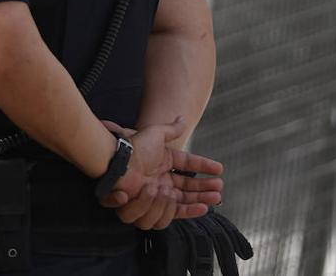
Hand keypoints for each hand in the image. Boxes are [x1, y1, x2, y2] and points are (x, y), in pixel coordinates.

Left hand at [98, 117, 224, 229]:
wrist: (115, 160)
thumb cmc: (134, 147)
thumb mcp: (155, 134)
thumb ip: (171, 129)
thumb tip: (182, 118)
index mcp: (164, 167)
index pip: (189, 171)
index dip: (205, 171)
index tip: (220, 171)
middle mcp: (159, 183)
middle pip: (187, 194)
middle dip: (204, 193)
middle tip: (218, 192)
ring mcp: (150, 197)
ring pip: (173, 207)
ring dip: (175, 201)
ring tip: (170, 191)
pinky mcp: (140, 208)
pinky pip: (154, 218)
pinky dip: (160, 209)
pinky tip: (160, 197)